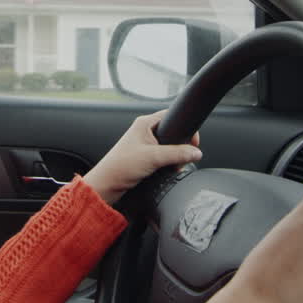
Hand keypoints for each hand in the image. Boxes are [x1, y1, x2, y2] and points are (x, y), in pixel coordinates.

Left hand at [83, 110, 200, 204]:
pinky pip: (163, 158)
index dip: (184, 127)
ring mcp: (144, 145)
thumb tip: (196, 152)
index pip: (171, 116)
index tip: (193, 141)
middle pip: (172, 133)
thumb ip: (177, 154)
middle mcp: (144, 132)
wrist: (106, 186)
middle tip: (183, 157)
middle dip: (180, 146)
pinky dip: (168, 164)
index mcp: (144, 123)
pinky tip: (167, 171)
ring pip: (169, 147)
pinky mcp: (145, 158)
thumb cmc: (119, 166)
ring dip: (174, 157)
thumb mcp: (153, 158)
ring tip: (173, 166)